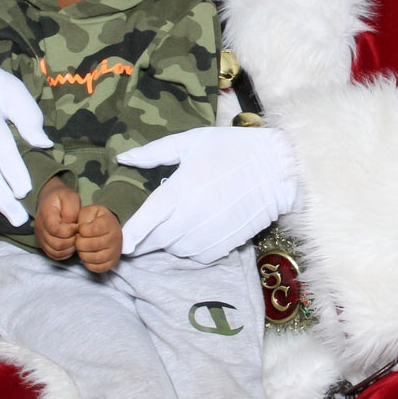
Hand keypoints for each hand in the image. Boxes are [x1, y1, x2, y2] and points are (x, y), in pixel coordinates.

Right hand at [35, 180, 79, 260]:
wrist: (49, 199)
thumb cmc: (61, 198)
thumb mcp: (69, 196)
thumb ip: (71, 209)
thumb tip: (71, 224)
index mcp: (45, 215)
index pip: (56, 230)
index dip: (69, 230)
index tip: (76, 225)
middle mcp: (40, 228)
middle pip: (56, 244)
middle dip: (71, 240)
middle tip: (78, 233)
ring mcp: (40, 238)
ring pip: (55, 252)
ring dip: (69, 248)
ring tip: (75, 237)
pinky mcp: (43, 244)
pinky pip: (54, 255)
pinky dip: (65, 253)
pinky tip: (70, 244)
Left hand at [77, 205, 121, 273]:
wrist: (110, 228)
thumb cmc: (97, 220)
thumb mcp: (90, 211)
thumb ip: (83, 215)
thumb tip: (78, 229)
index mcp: (109, 223)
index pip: (93, 230)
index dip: (81, 230)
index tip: (80, 229)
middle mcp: (115, 237)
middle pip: (93, 245)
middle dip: (80, 243)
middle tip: (78, 240)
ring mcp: (115, 251)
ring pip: (96, 258)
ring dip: (83, 254)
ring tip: (82, 248)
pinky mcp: (112, 262)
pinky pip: (98, 268)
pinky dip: (88, 263)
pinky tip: (87, 255)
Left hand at [117, 126, 300, 263]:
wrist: (278, 168)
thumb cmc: (233, 148)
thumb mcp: (191, 141)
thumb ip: (155, 152)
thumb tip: (124, 158)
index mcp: (179, 190)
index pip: (145, 220)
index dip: (129, 235)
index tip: (120, 243)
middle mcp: (191, 217)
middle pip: (156, 241)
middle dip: (145, 239)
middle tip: (142, 232)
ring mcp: (209, 234)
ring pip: (175, 250)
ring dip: (169, 242)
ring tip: (175, 223)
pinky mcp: (225, 245)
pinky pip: (197, 257)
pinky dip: (191, 248)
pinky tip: (195, 231)